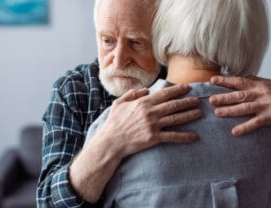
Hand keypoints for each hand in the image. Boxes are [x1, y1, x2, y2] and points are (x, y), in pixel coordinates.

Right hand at [70, 85, 201, 202]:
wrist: (111, 141)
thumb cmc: (113, 122)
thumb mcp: (118, 103)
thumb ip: (131, 94)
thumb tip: (144, 90)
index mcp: (143, 103)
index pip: (164, 94)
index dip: (177, 90)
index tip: (187, 87)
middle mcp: (150, 112)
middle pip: (173, 105)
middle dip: (187, 101)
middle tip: (198, 99)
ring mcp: (153, 125)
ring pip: (176, 118)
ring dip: (189, 115)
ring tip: (199, 112)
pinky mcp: (154, 138)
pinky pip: (172, 136)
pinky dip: (184, 136)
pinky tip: (194, 136)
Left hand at [209, 76, 270, 135]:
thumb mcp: (267, 84)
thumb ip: (254, 82)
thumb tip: (240, 79)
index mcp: (258, 85)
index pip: (239, 81)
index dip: (225, 80)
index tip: (212, 80)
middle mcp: (260, 94)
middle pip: (240, 95)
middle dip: (225, 97)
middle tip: (211, 100)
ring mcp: (265, 106)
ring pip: (245, 108)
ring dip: (231, 110)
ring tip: (217, 113)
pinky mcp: (269, 117)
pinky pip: (256, 123)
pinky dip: (245, 127)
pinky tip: (234, 132)